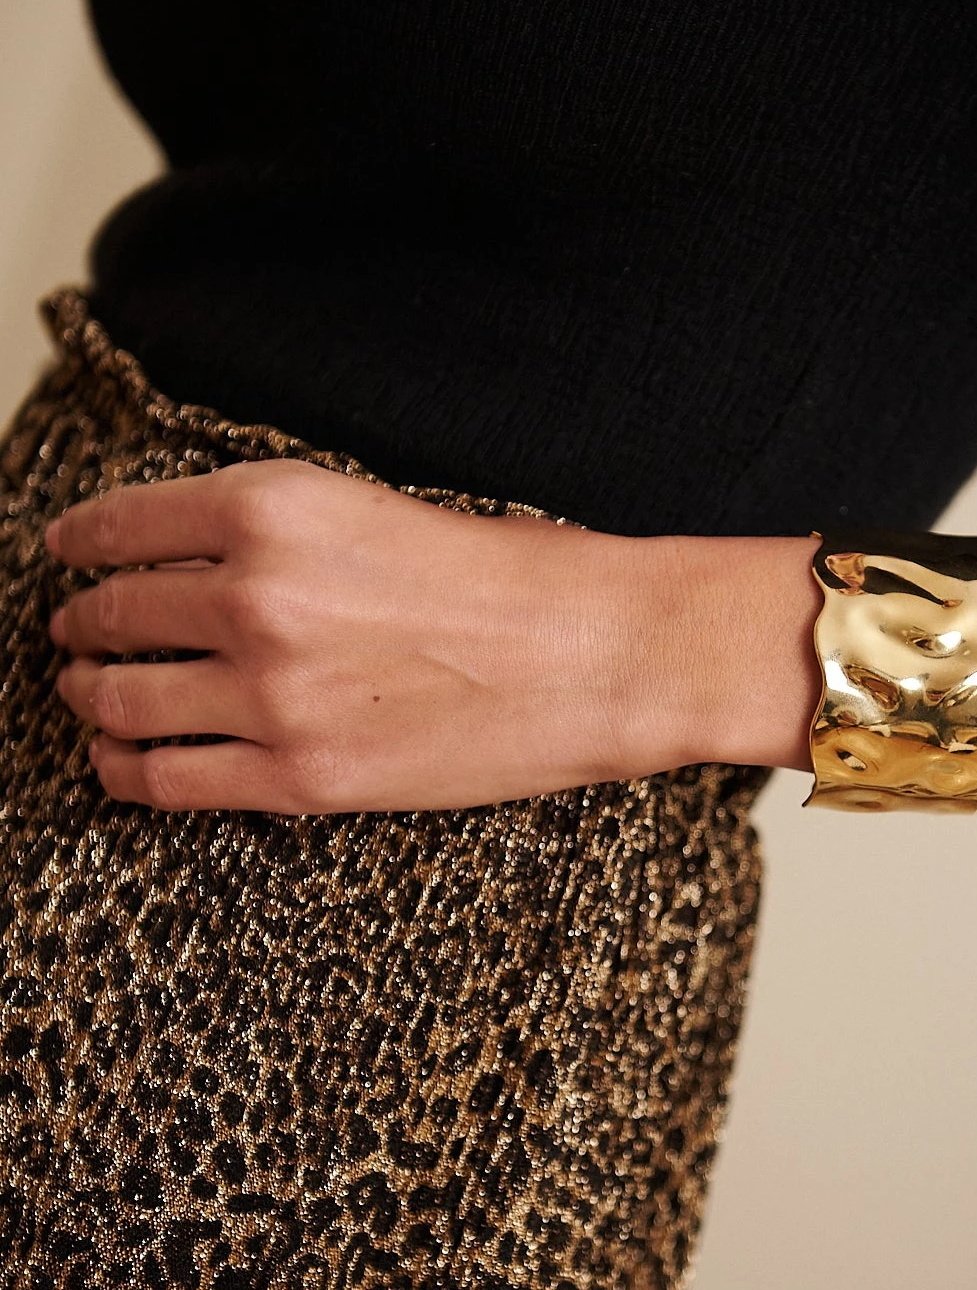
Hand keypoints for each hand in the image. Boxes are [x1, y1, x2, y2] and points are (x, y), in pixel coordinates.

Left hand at [46, 458, 817, 811]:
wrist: (596, 657)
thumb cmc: (516, 578)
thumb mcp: (378, 510)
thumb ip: (277, 532)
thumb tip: (196, 559)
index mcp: (273, 508)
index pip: (124, 524)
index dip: (80, 541)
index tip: (66, 552)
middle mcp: (253, 596)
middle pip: (111, 613)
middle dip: (82, 623)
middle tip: (74, 631)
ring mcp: (268, 694)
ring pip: (121, 700)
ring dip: (91, 696)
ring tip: (89, 694)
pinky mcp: (298, 777)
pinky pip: (165, 780)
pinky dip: (124, 771)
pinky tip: (118, 762)